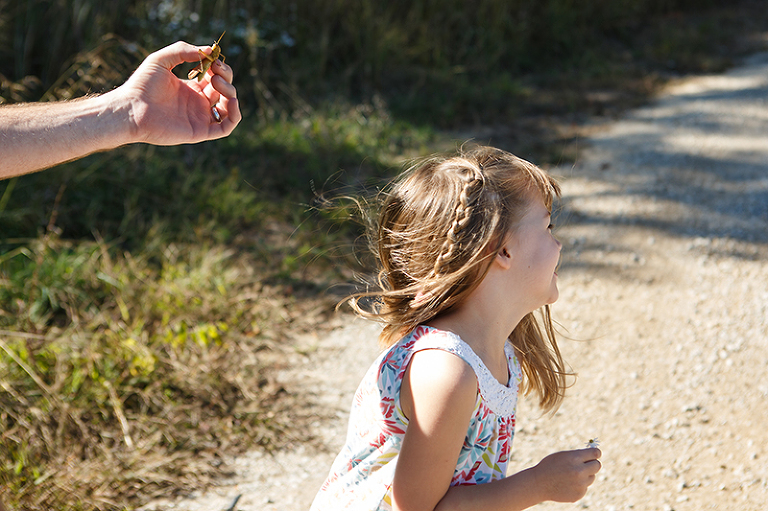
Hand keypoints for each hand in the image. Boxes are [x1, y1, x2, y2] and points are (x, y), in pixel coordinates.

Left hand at [113, 41, 241, 144]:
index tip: (212, 59)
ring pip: (229, 108)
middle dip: (225, 76)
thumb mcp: (160, 59)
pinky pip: (226, 127)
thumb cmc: (141, 85)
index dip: (218, 67)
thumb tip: (209, 51)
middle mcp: (198, 103)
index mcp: (191, 88)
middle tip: (214, 70)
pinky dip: (235, 114)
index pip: (215, 77)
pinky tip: (231, 100)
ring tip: (217, 81)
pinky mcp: (200, 131)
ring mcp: (200, 118)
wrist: (131, 108)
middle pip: (224, 90)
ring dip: (230, 92)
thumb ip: (183, 51)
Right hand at [533, 448, 601, 502]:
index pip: (596, 453)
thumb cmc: (550, 465)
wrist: (539, 483)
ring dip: (585, 475)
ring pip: (591, 477)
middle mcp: (580, 471)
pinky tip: (567, 484)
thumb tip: (595, 454)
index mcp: (575, 458)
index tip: (596, 453)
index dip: (596, 453)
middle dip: (593, 463)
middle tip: (586, 464)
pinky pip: (585, 487)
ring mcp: (580, 484)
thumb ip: (578, 455)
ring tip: (570, 475)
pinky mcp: (579, 494)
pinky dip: (579, 485)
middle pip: (597, 465)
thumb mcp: (563, 455)